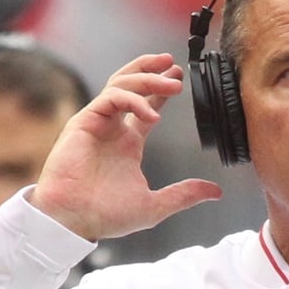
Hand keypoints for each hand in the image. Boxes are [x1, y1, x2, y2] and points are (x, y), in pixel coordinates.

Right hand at [28, 53, 221, 240]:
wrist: (73, 221)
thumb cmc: (104, 216)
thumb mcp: (154, 205)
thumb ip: (183, 195)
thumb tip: (215, 193)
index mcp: (126, 143)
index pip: (145, 106)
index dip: (161, 91)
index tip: (179, 80)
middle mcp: (111, 128)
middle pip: (130, 84)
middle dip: (152, 70)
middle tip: (175, 66)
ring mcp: (97, 123)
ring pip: (120, 84)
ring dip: (147, 78)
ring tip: (172, 83)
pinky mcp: (83, 122)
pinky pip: (111, 98)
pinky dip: (134, 100)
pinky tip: (152, 114)